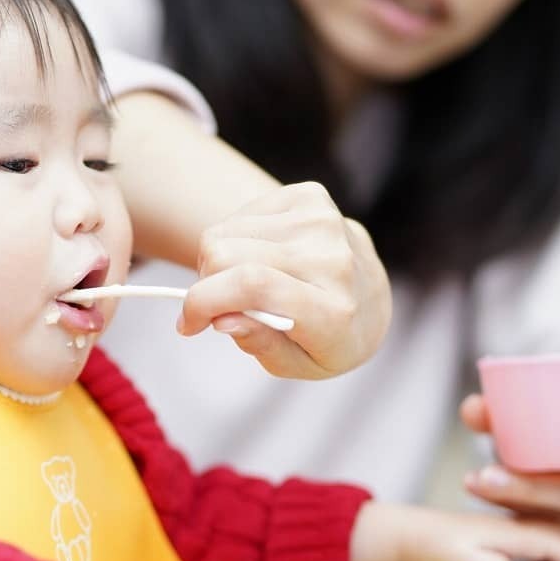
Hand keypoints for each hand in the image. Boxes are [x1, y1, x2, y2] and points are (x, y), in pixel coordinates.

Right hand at [177, 182, 391, 379]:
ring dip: (218, 262)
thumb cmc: (327, 339)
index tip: (187, 323)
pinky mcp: (311, 197)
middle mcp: (332, 258)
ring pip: (225, 234)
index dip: (203, 301)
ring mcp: (322, 220)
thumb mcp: (297, 363)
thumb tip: (221, 319)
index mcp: (333, 311)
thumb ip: (260, 344)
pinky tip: (260, 257)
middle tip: (220, 304)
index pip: (253, 286)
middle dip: (206, 284)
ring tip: (242, 282)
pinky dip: (236, 240)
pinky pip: (239, 215)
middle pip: (227, 255)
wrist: (372, 299)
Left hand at [348, 501, 559, 560]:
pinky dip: (543, 549)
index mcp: (503, 532)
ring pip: (542, 533)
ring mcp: (495, 530)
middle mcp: (504, 527)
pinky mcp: (485, 536)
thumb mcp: (455, 559)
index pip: (551, 539)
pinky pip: (527, 539)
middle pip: (554, 531)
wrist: (396, 533)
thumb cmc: (424, 548)